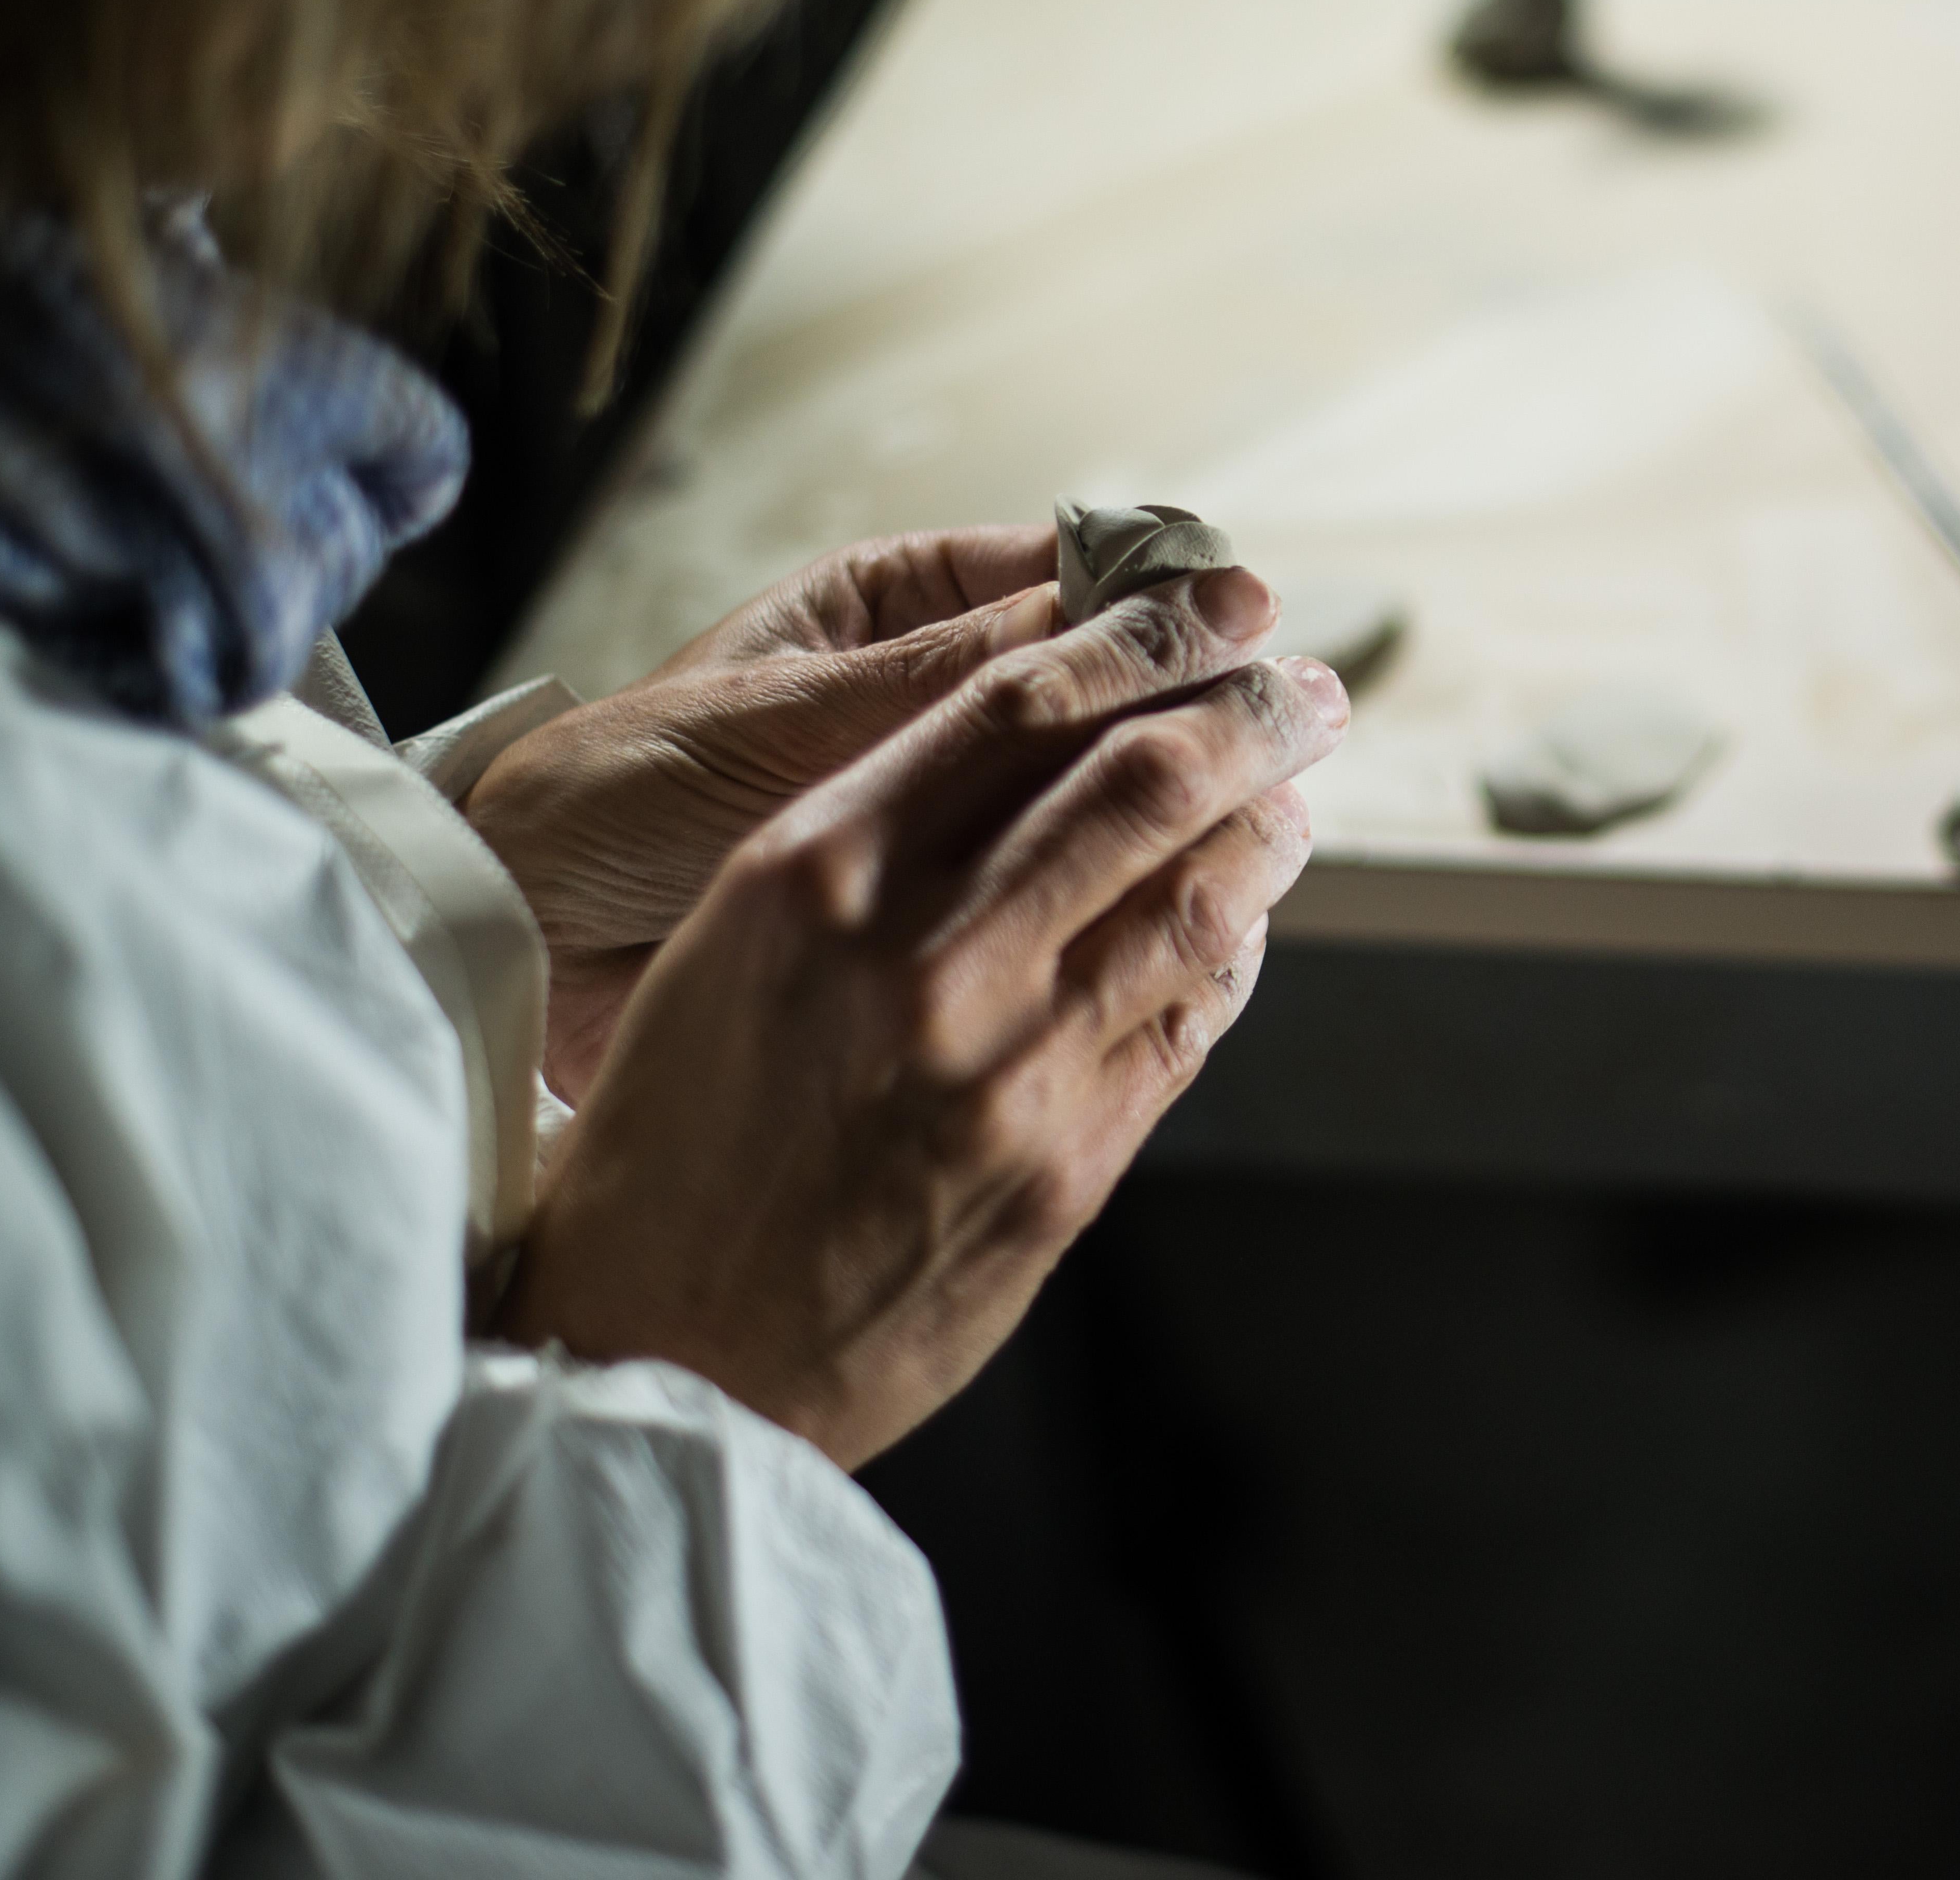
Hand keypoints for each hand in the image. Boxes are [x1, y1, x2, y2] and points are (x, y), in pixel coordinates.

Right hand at [495, 569, 1345, 1470]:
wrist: (655, 1352)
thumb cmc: (677, 1142)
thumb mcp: (730, 942)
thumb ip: (875, 840)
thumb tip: (1035, 748)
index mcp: (815, 874)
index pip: (1017, 701)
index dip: (1141, 636)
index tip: (1211, 607)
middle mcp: (922, 957)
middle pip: (1140, 781)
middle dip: (1248, 714)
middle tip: (1304, 685)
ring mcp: (1007, 1069)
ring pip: (1197, 899)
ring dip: (1266, 828)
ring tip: (1293, 789)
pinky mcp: (1066, 1170)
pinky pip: (1188, 1023)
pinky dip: (1232, 952)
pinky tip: (1244, 918)